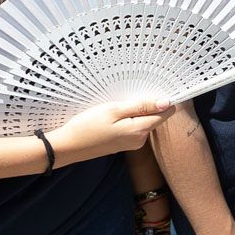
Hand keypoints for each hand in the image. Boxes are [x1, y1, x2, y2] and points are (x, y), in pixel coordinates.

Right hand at [48, 97, 171, 163]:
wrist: (67, 146)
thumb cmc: (87, 126)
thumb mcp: (114, 110)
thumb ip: (141, 107)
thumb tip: (166, 103)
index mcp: (140, 130)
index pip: (164, 114)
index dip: (164, 101)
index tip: (156, 89)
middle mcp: (139, 140)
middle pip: (154, 117)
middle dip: (147, 105)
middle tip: (129, 95)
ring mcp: (131, 143)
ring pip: (143, 122)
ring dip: (136, 111)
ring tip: (119, 103)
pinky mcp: (123, 144)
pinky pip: (133, 127)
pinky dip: (128, 119)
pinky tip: (115, 114)